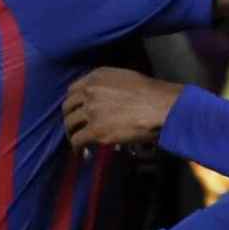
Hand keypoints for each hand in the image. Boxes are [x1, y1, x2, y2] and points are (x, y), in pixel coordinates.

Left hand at [63, 68, 182, 147]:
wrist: (161, 107)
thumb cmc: (151, 93)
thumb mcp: (125, 78)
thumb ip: (108, 86)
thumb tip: (105, 100)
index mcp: (97, 77)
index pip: (73, 89)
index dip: (73, 102)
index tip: (76, 110)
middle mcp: (90, 91)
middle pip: (68, 106)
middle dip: (69, 118)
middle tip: (74, 127)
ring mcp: (91, 110)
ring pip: (70, 124)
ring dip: (72, 133)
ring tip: (78, 141)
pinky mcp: (95, 130)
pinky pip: (77, 139)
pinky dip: (77, 147)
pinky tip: (82, 152)